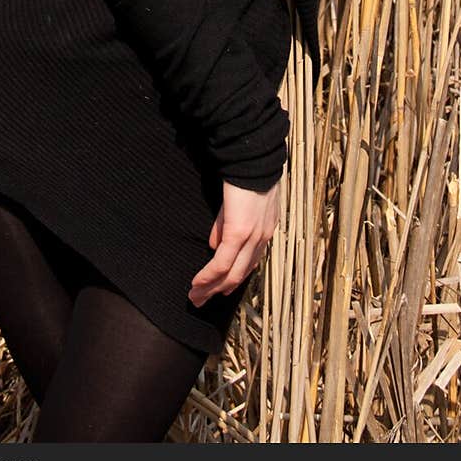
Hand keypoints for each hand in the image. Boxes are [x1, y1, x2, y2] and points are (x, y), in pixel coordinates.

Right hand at [188, 178, 279, 306]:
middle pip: (240, 274)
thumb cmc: (244, 175)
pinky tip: (197, 283)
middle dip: (219, 291)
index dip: (234, 278)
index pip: (250, 262)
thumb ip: (226, 225)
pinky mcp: (238, 232)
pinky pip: (222, 263)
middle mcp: (262, 239)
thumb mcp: (237, 203)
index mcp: (265, 230)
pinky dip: (208, 276)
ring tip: (195, 297)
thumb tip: (214, 246)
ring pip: (231, 274)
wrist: (252, 159)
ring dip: (211, 288)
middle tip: (202, 301)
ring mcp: (252, 238)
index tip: (220, 289)